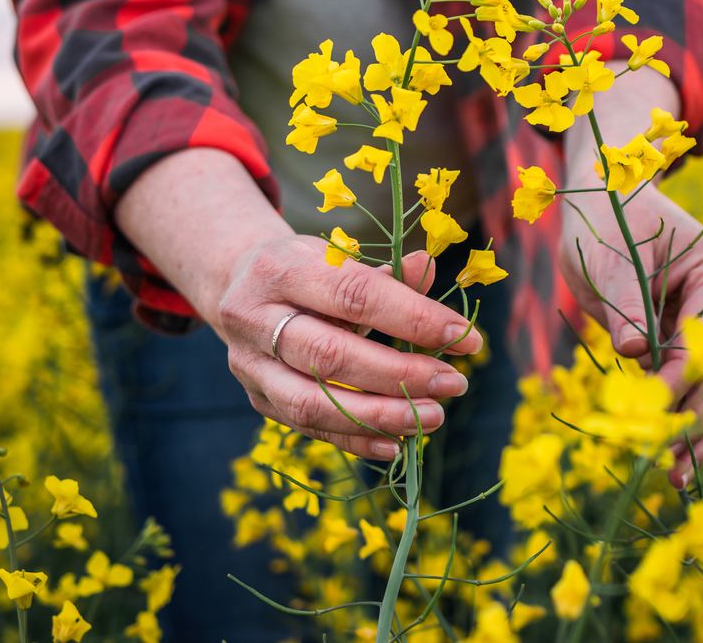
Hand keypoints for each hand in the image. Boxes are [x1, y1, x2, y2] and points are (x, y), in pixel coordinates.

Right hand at [114, 148, 478, 460]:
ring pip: (312, 402)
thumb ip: (384, 272)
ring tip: (433, 417)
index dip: (412, 318)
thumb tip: (428, 268)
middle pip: (330, 355)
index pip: (353, 296)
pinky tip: (397, 444)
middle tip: (454, 383)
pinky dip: (355, 440)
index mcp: (280, 269)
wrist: (237, 286)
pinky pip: (308, 429)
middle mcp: (254, 318)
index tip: (465, 337)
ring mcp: (250, 364)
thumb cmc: (306, 270)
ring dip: (380, 416)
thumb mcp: (338, 258)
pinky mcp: (257, 399)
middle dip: (400, 374)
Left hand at [560, 183, 702, 485]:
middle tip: (671, 461)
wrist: (603, 201)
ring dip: (691, 428)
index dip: (681, 375)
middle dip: (695, 416)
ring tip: (674, 475)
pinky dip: (679, 416)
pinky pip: (689, 384)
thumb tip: (635, 351)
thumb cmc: (607, 217)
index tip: (653, 405)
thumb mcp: (609, 256)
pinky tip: (671, 459)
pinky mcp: (689, 340)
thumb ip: (626, 301)